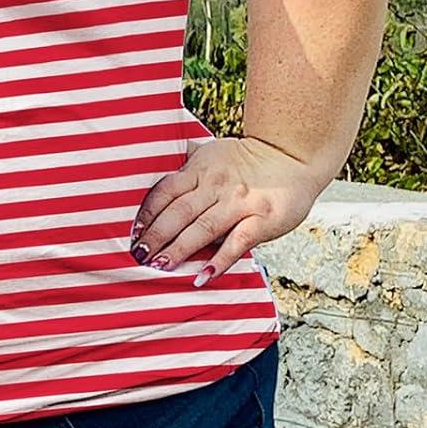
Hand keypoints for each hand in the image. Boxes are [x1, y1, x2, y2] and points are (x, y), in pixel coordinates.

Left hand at [128, 135, 324, 286]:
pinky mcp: (262, 219)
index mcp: (199, 169)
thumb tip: (152, 162)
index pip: (165, 191)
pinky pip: (238, 242)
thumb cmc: (247, 158)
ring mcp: (239, 202)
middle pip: (179, 212)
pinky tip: (203, 276)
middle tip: (139, 256)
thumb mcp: (211, 151)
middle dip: (156, 235)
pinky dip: (219, 260)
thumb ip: (185, 161)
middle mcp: (216, 185)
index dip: (147, 213)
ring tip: (161, 266)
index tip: (133, 233)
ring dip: (179, 249)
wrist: (292, 154)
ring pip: (203, 228)